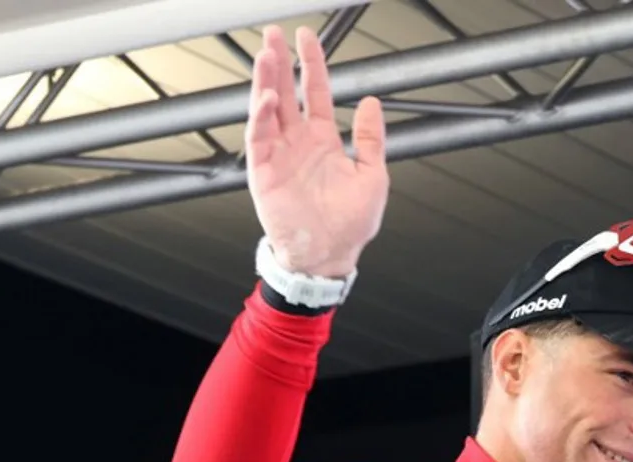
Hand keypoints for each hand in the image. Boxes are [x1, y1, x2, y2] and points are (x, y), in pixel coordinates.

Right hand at [245, 25, 388, 277]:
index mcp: (323, 141)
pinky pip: (259, 138)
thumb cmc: (350, 225)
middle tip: (273, 36)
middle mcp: (298, 143)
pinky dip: (261, 117)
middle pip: (286, 93)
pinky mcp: (264, 172)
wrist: (329, 256)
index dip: (312, 65)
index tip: (307, 39)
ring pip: (268, 109)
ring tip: (266, 55)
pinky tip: (266, 99)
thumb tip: (373, 105)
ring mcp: (279, 155)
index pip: (316, 93)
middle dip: (280, 63)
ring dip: (265, 82)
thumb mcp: (373, 175)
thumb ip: (372, 139)